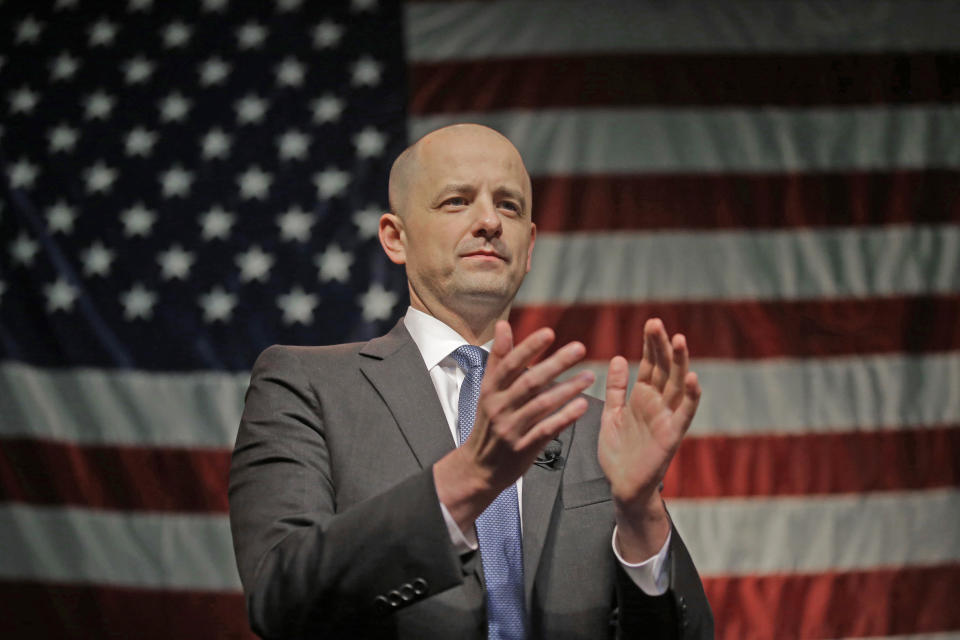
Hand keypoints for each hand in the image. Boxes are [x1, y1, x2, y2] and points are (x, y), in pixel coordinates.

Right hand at [434, 321, 594, 529]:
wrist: (479, 467)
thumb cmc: (488, 422)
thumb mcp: (488, 389)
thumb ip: (498, 358)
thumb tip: (502, 325)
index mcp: (491, 390)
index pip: (510, 364)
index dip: (528, 348)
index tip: (549, 332)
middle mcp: (499, 407)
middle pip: (529, 382)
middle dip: (556, 363)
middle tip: (580, 348)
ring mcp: (511, 429)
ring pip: (541, 406)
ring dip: (567, 389)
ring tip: (589, 376)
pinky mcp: (523, 448)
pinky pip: (546, 430)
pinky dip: (564, 417)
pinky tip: (582, 406)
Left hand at [598, 318, 700, 560]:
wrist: (622, 487)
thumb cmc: (618, 453)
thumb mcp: (611, 415)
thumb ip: (616, 389)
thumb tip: (616, 358)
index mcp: (642, 398)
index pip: (650, 365)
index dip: (651, 345)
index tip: (651, 323)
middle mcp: (658, 404)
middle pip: (664, 369)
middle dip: (662, 346)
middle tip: (657, 322)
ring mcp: (667, 418)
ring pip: (677, 386)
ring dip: (680, 363)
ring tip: (680, 340)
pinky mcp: (672, 436)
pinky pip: (685, 414)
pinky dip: (692, 397)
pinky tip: (694, 378)